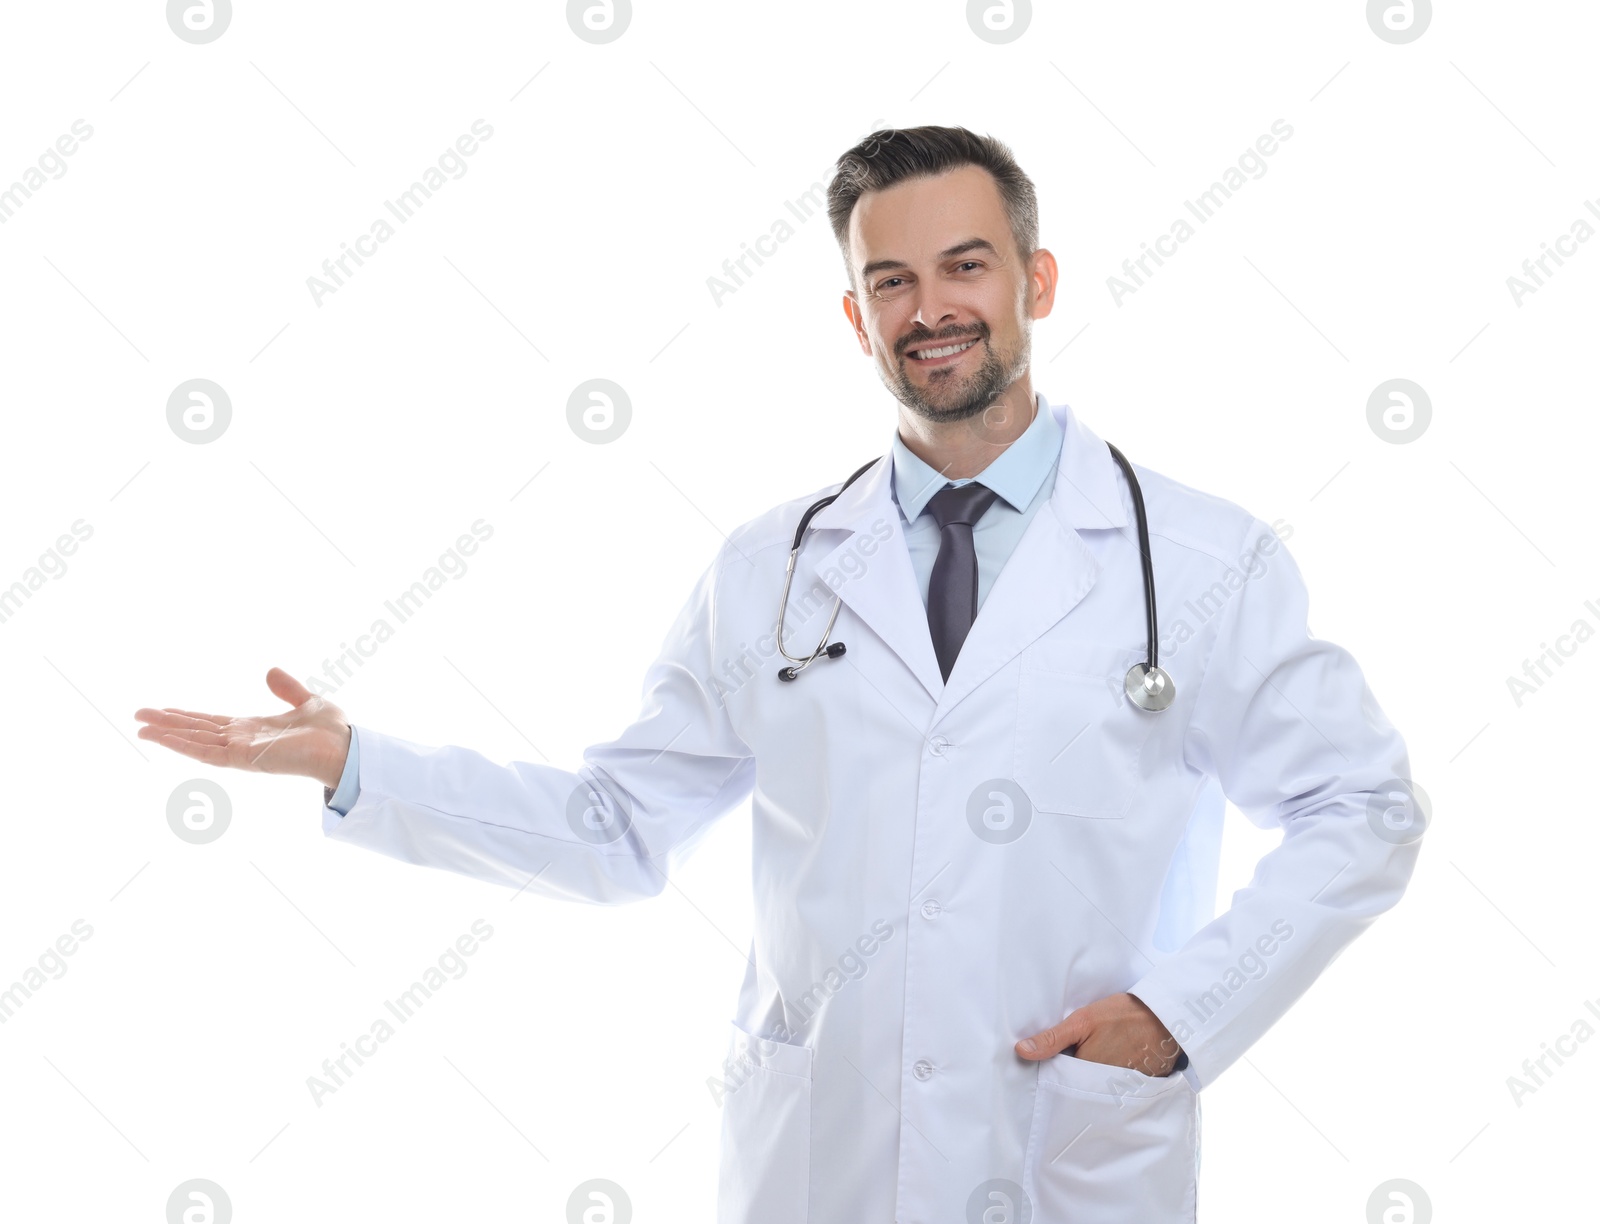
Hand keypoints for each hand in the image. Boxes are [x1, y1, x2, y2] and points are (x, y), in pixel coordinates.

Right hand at [134, 667, 351, 789]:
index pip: (211, 723)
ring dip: (168, 735)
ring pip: (196, 742)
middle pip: (197, 731)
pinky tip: (165, 738)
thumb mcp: (306, 701)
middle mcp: (243, 742)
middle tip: (137, 716)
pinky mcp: (247, 760)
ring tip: (140, 727)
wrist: (347, 748)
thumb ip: (287, 689)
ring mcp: (243, 752)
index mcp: (253, 730)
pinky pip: (209, 753)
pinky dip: (186, 746)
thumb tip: (270, 671)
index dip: (186, 716)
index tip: (162, 709)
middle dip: (168, 724)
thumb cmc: (332, 732)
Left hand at [1014, 992, 1183, 1077]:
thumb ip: (1053, 1039)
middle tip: (1081, 1052)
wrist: (1168, 1018)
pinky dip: (1110, 1081)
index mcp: (1086, 1074)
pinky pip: (1116, 1091)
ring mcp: (1122, 1093)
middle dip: (1073, 1076)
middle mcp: (1103, 1091)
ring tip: (1099, 1055)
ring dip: (1092, 1078)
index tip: (1056, 1056)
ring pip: (1095, 1089)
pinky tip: (1113, 1062)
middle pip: (1077, 1088)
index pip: (1059, 1081)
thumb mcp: (1083, 1021)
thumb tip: (1021, 1051)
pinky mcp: (1136, 1091)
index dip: (1055, 1068)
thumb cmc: (1124, 1016)